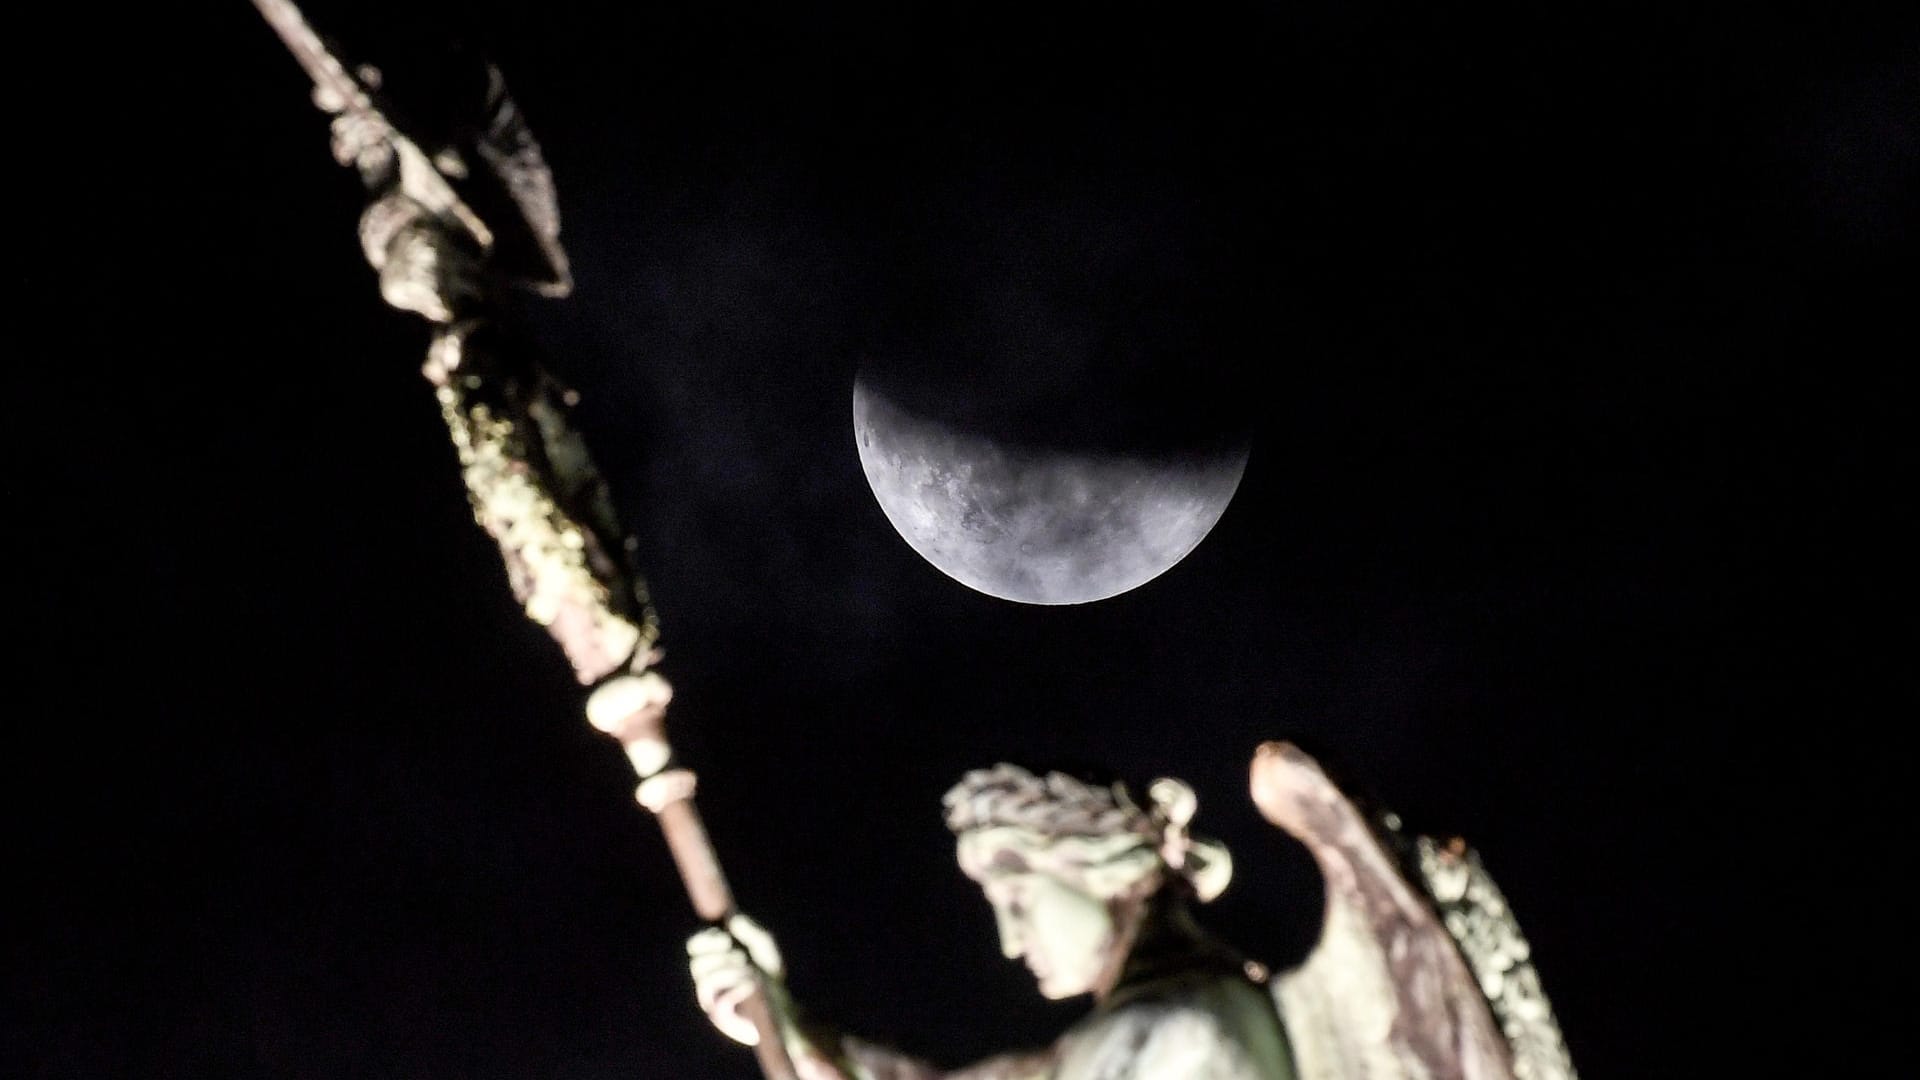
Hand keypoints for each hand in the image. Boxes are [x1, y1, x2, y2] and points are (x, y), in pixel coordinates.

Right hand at [687, 913, 785, 1046]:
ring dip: (730, 972)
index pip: (695, 947)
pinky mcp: (721, 1017)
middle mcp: (709, 980)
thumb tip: (732, 920)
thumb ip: (750, 932)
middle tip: (741, 956)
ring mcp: (713, 1000)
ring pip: (705, 982)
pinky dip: (735, 990)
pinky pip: (718, 1003)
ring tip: (751, 972)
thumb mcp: (764, 948)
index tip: (726, 938)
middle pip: (697, 965)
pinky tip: (751, 985)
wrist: (784, 1004)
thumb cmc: (771, 976)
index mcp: (714, 960)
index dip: (705, 940)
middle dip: (719, 957)